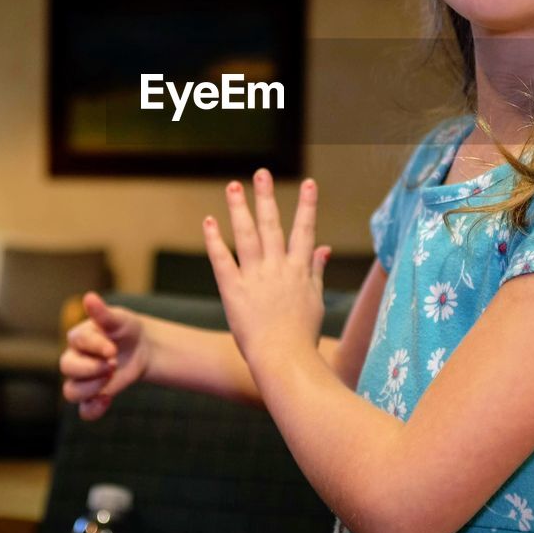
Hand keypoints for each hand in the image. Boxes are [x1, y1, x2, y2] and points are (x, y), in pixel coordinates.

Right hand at [60, 292, 148, 419]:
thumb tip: (89, 297)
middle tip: (113, 363)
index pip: (77, 341)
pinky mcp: (93, 396)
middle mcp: (75, 358)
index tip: (113, 348)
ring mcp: (83, 379)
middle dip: (91, 368)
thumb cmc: (125, 329)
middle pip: (67, 368)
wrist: (141, 348)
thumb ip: (103, 313)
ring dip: (90, 388)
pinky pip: (84, 410)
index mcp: (79, 337)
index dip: (94, 346)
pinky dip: (93, 409)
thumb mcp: (119, 319)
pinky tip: (107, 399)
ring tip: (111, 377)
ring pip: (70, 392)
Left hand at [203, 168, 331, 367]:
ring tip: (233, 186)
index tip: (308, 183)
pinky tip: (209, 221)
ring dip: (240, 209)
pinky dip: (215, 240)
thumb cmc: (302, 336)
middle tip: (261, 172)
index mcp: (299, 271)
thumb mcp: (315, 301)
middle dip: (267, 197)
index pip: (304, 231)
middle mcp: (278, 268)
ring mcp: (255, 278)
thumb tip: (324, 248)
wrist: (285, 360)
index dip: (307, 206)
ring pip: (247, 236)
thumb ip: (316, 271)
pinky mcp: (233, 291)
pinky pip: (222, 260)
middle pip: (272, 225)